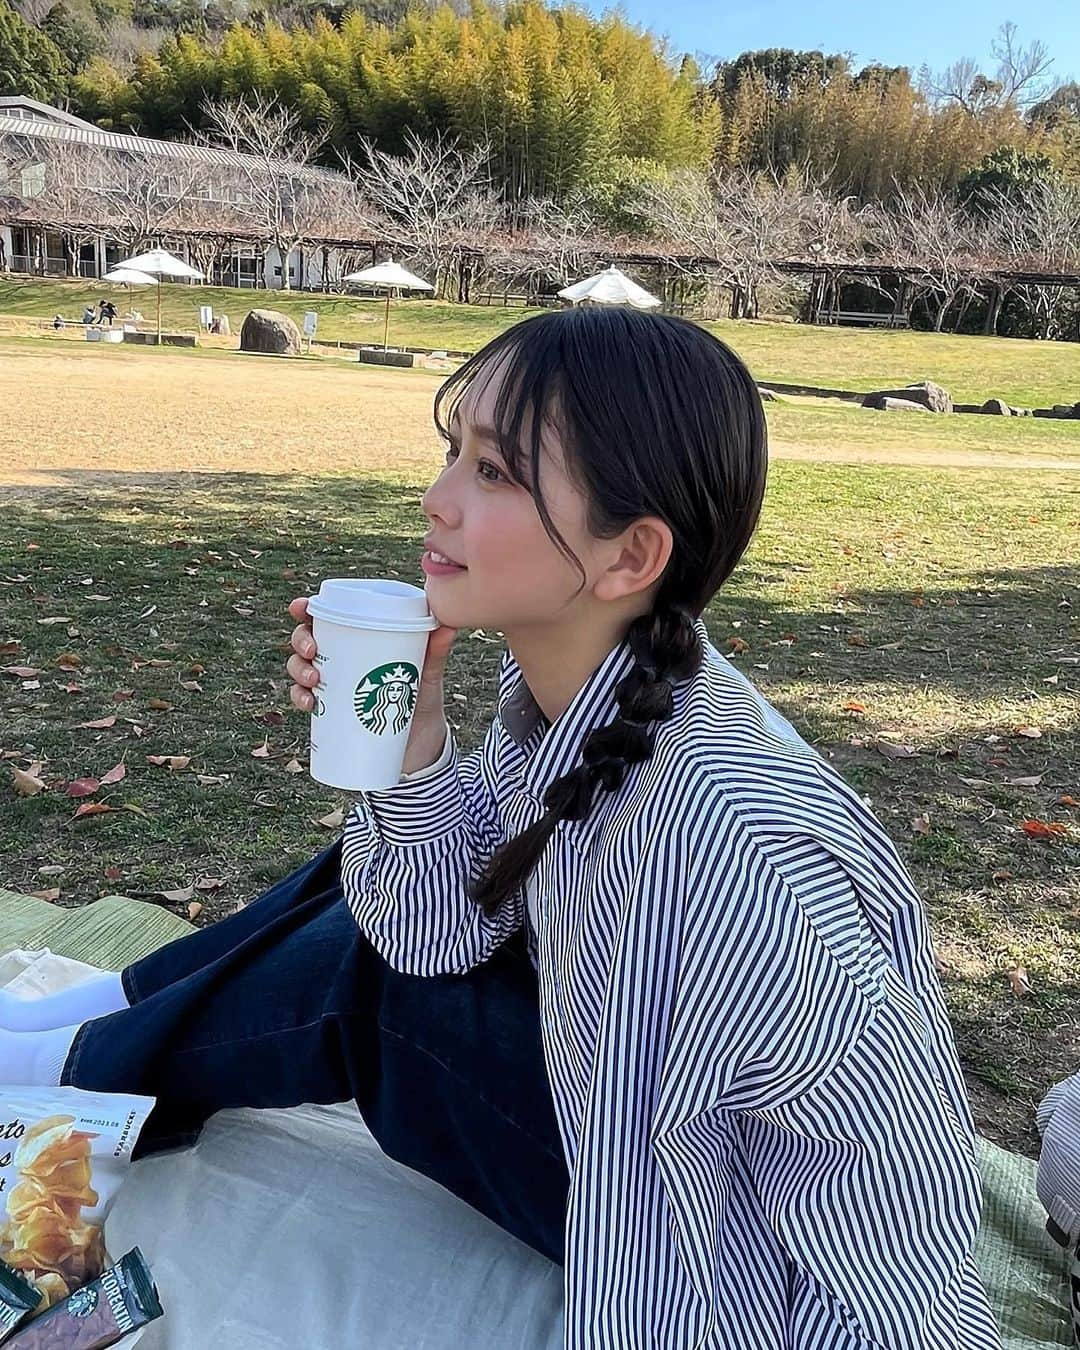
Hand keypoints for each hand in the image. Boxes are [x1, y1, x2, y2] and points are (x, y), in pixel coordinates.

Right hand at [286, 596, 458, 774]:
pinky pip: (304, 699)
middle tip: (313, 651)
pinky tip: (309, 703)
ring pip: (300, 668)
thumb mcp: (427, 673)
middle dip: (301, 640)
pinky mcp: (330, 710)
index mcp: (359, 638)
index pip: (327, 617)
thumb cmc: (422, 697)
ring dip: (298, 670)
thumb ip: (434, 652)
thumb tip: (448, 626)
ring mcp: (333, 684)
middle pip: (306, 639)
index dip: (305, 609)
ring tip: (315, 681)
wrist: (420, 744)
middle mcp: (340, 658)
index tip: (301, 607)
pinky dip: (300, 699)